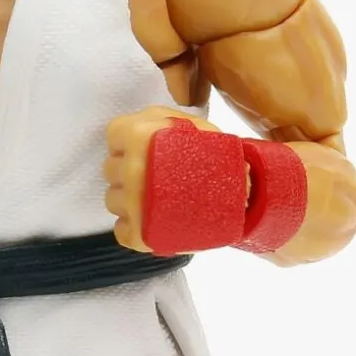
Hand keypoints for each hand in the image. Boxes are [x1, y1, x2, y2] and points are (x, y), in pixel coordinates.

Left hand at [104, 106, 236, 251]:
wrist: (245, 198)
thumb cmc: (217, 157)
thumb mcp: (191, 124)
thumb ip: (159, 120)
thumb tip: (138, 125)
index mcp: (140, 136)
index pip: (114, 136)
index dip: (127, 143)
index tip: (142, 150)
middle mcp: (132, 169)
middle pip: (111, 169)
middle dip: (128, 171)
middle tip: (154, 175)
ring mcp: (132, 205)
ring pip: (112, 200)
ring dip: (129, 199)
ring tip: (157, 198)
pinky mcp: (139, 235)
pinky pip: (120, 230)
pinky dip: (133, 227)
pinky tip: (153, 219)